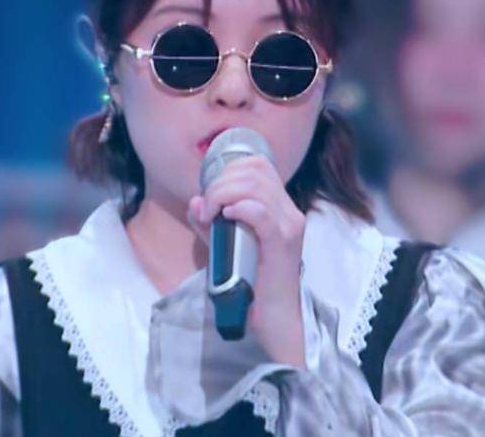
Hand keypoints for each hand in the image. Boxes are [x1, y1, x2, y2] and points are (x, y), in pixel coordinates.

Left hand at [187, 155, 306, 367]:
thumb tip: (195, 200)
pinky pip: (261, 212)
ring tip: (212, 214)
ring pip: (256, 186)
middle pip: (255, 170)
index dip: (229, 169)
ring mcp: (288, 226)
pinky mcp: (282, 243)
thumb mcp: (225, 247)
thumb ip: (209, 223)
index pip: (259, 165)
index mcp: (280, 208)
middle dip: (221, 182)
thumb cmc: (251, 285)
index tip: (210, 193)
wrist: (273, 320)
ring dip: (224, 193)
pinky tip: (227, 217)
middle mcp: (289, 212)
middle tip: (207, 208)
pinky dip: (240, 208)